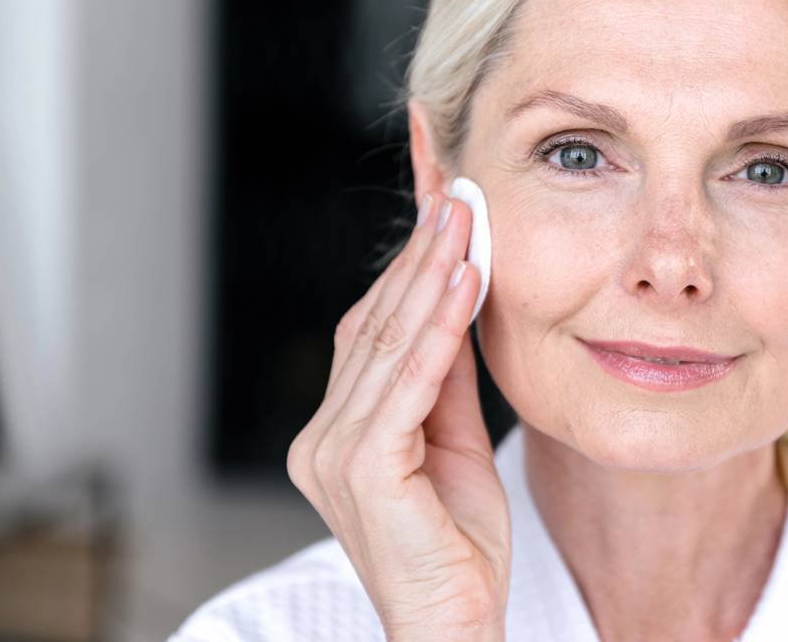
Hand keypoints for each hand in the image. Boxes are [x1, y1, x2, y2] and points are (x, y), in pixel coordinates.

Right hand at [287, 191, 508, 640]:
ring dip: (429, 274)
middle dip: (418, 253)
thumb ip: (445, 374)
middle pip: (373, 325)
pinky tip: (464, 280)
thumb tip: (458, 298)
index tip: (436, 202)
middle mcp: (323, 437)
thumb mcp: (454, 437)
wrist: (455, 623)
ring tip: (463, 215)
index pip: (370, 328)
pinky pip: (406, 385)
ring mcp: (334, 455)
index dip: (405, 263)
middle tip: (453, 188)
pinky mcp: (363, 473)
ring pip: (387, 343)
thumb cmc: (456, 542)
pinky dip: (437, 329)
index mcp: (338, 430)